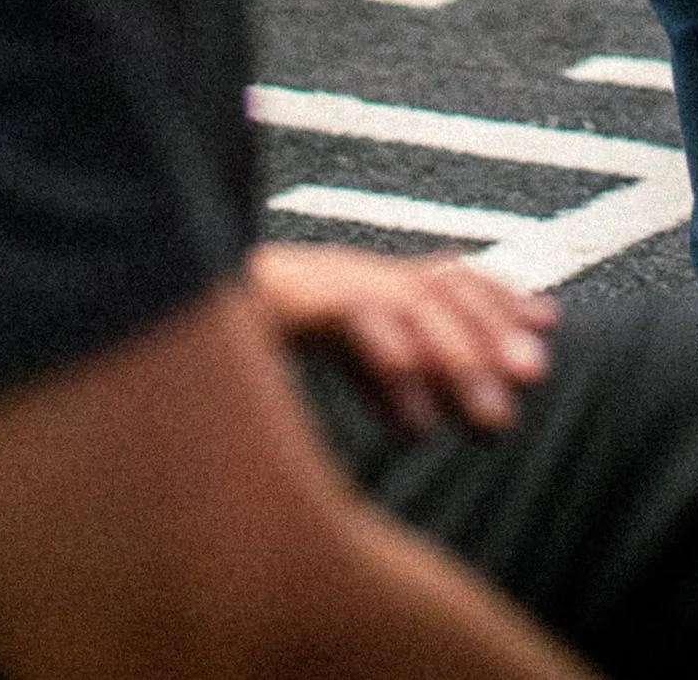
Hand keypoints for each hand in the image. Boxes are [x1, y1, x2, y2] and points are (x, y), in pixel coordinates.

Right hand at [249, 244, 556, 437]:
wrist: (147, 309)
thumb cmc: (234, 343)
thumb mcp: (322, 358)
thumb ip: (377, 382)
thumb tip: (424, 425)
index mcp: (354, 278)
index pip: (441, 276)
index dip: (496, 296)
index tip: (550, 322)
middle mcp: (339, 271)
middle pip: (432, 288)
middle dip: (490, 330)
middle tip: (534, 377)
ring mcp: (308, 282)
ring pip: (401, 308)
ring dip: (454, 362)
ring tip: (490, 418)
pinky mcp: (273, 301)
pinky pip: (344, 327)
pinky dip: (385, 364)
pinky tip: (414, 418)